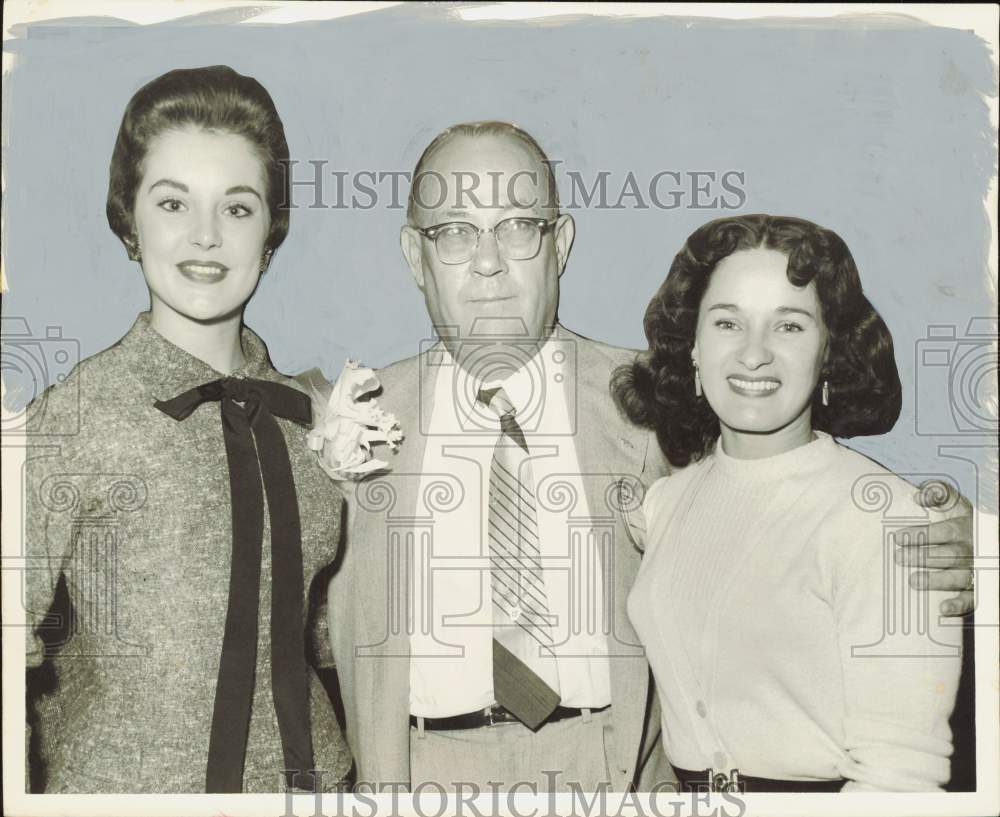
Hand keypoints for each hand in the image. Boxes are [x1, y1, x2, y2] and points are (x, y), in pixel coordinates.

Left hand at [893, 481, 973, 616]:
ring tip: (912, 581)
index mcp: (966, 527)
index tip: (897, 537)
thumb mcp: (955, 505)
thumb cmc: (963, 522)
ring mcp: (977, 570)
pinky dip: (959, 605)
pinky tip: (942, 608)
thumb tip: (919, 495)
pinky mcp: (979, 589)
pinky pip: (973, 600)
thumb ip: (939, 494)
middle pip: (949, 555)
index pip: (945, 531)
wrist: (986, 541)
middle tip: (898, 557)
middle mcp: (973, 549)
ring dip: (936, 580)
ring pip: (959, 577)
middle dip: (922, 557)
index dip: (922, 534)